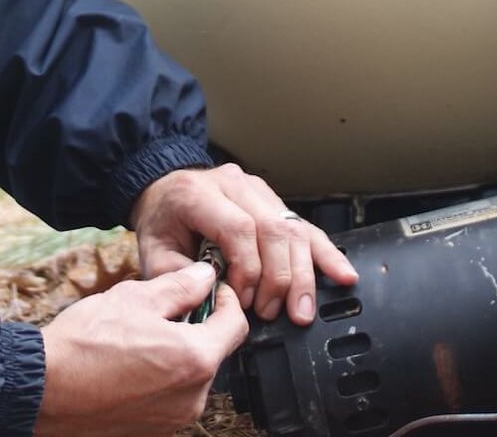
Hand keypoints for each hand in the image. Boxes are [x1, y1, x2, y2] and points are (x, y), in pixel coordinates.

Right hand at [35, 262, 245, 435]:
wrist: (43, 388)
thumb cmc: (84, 343)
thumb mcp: (135, 298)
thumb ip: (180, 287)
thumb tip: (206, 276)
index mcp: (195, 359)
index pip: (236, 325)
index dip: (227, 301)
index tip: (213, 290)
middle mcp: (193, 397)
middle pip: (212, 353)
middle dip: (196, 329)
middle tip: (164, 312)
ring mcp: (173, 419)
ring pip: (189, 377)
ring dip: (176, 355)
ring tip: (138, 340)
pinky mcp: (153, 432)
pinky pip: (169, 399)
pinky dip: (158, 380)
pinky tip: (128, 366)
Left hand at [129, 164, 358, 323]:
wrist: (164, 191)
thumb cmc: (162, 222)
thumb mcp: (153, 250)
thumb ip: (177, 276)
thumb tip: (214, 301)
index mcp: (198, 194)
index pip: (238, 227)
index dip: (247, 268)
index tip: (241, 299)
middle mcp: (234, 185)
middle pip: (273, 228)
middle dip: (279, 278)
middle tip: (271, 312)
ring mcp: (258, 190)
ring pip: (293, 229)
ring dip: (303, 274)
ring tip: (302, 310)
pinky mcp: (275, 202)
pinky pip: (305, 227)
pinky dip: (326, 254)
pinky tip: (343, 275)